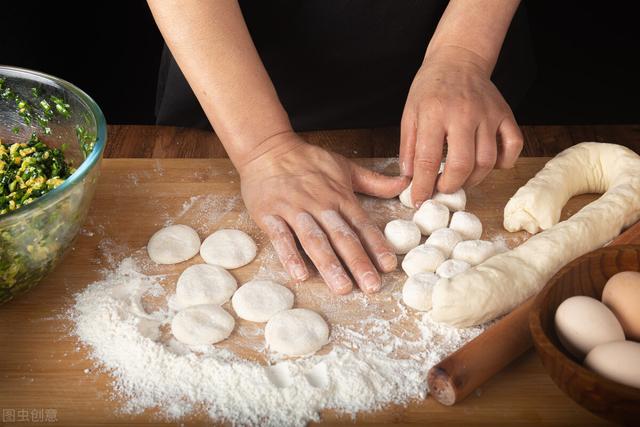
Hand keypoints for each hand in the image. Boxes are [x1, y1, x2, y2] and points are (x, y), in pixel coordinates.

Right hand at [237, 132, 408, 293]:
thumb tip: (404, 184)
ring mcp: (294, 210)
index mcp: (340, 196)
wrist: (266, 148)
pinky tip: (299, 275)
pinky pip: (281, 237)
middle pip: (342, 237)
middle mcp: (320, 205)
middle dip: (358, 262)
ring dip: (329, 264)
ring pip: (314, 240)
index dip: (376, 245)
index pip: (362, 224)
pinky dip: (290, 256)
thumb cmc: (307, 160)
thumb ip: (374, 181)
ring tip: (342, 287)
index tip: (389, 266)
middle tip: (371, 286)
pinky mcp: (270, 215)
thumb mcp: (345, 166)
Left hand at [399, 46, 522, 206]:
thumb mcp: (409, 114)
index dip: (422, 185)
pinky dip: (503, 163)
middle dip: (450, 186)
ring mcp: (488, 114)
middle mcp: (464, 114)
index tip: (418, 199)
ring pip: (487, 161)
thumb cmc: (430, 88)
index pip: (427, 159)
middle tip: (441, 189)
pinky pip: (513, 146)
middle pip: (462, 165)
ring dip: (473, 179)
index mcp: (434, 114)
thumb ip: (408, 147)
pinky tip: (487, 164)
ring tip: (460, 179)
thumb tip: (409, 178)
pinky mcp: (506, 114)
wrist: (458, 59)